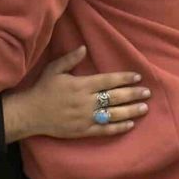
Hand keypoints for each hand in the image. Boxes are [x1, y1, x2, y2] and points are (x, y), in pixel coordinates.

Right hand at [4, 47, 149, 140]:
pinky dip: (118, 127)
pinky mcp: (83, 131)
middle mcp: (86, 101)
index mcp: (81, 85)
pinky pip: (104, 129)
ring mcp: (85, 117)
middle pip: (114, 97)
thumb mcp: (54, 69)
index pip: (107, 81)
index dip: (124, 78)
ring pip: (113, 114)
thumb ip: (70, 59)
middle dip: (133, 94)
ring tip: (144, 108)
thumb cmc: (43, 89)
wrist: (31, 113)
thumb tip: (84, 48)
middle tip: (147, 92)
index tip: (137, 77)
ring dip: (130, 111)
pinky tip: (130, 124)